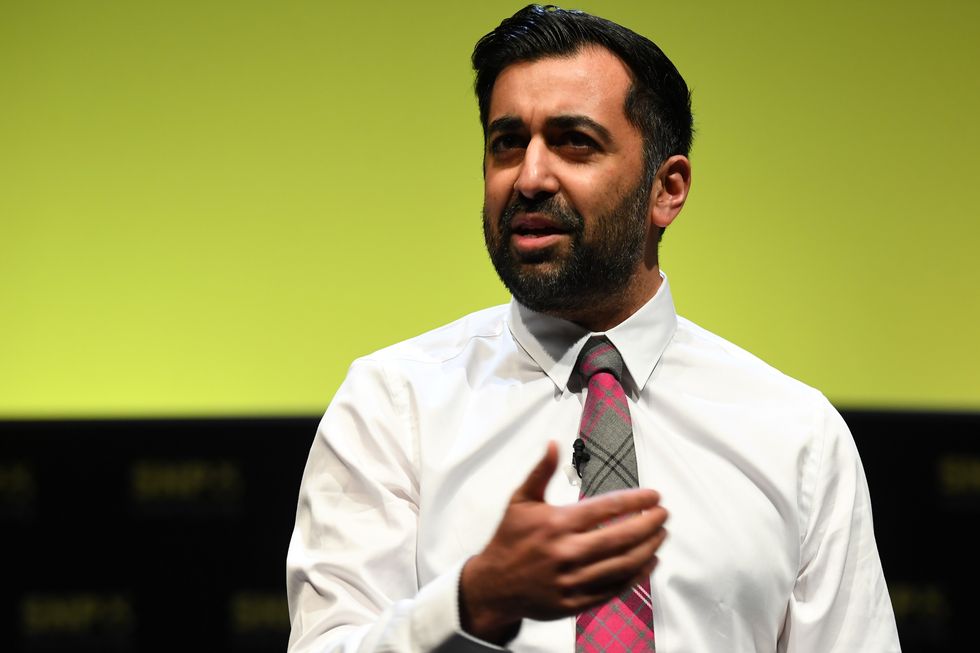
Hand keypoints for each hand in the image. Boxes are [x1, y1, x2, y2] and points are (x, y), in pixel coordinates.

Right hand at [459, 441, 667, 643]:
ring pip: (622, 564)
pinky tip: (648, 563)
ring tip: (661, 535)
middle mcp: (567, 552)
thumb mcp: (520, 500)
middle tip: (664, 514)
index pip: (607, 508)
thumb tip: (554, 444)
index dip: (636, 500)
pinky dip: (636, 576)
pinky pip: (614, 589)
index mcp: (557, 523)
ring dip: (648, 549)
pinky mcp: (576, 602)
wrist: (493, 586)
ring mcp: (572, 579)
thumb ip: (541, 471)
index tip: (654, 496)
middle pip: (621, 537)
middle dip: (649, 524)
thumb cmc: (509, 540)